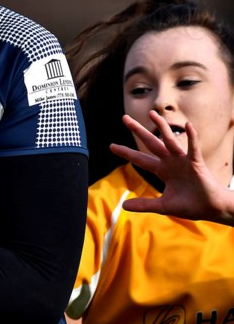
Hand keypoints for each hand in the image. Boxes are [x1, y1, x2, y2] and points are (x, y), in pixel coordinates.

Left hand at [111, 111, 233, 224]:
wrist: (212, 209)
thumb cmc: (191, 206)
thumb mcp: (163, 206)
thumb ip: (144, 204)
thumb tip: (124, 205)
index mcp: (163, 170)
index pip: (140, 159)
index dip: (127, 152)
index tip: (111, 146)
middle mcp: (171, 162)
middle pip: (151, 143)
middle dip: (138, 131)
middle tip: (124, 118)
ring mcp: (183, 161)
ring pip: (169, 140)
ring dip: (161, 126)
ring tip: (152, 113)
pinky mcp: (197, 163)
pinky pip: (193, 148)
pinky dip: (192, 136)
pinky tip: (187, 124)